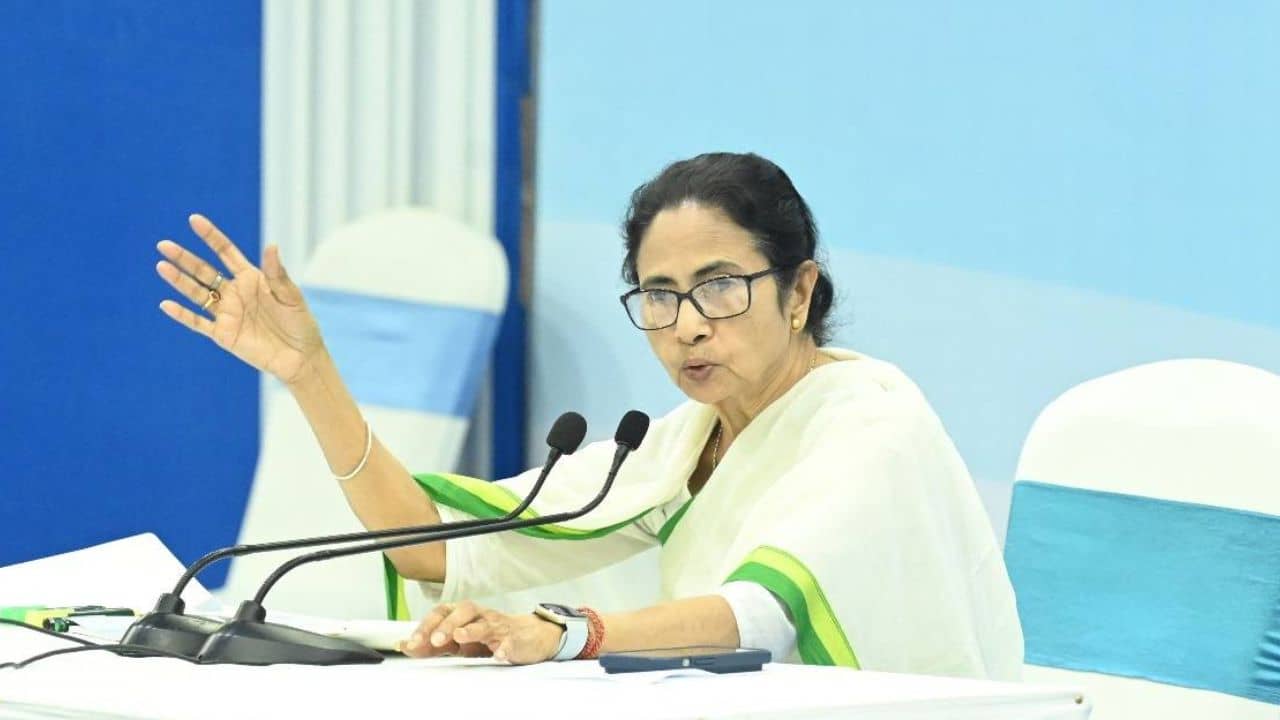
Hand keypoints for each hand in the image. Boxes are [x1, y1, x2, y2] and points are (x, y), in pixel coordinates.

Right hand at [155, 214, 323, 384]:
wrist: (301, 356)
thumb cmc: (300, 323)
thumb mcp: (291, 296)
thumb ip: (277, 274)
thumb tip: (271, 245)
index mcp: (251, 279)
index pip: (226, 252)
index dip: (211, 236)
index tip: (194, 220)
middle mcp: (235, 293)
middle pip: (205, 272)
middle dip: (185, 258)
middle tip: (164, 245)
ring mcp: (227, 313)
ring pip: (197, 294)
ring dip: (180, 281)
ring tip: (162, 266)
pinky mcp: (224, 334)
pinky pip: (198, 323)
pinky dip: (183, 315)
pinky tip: (166, 304)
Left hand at [400, 600, 563, 664]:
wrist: (528, 637)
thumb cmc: (488, 637)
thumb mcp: (458, 643)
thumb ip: (432, 645)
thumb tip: (403, 645)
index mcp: (462, 615)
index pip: (441, 613)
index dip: (426, 627)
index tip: (412, 643)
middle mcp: (479, 616)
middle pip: (462, 612)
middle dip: (446, 626)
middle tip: (435, 640)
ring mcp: (498, 626)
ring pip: (485, 623)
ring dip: (471, 630)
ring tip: (459, 638)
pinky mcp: (514, 639)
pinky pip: (510, 641)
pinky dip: (504, 647)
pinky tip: (498, 654)